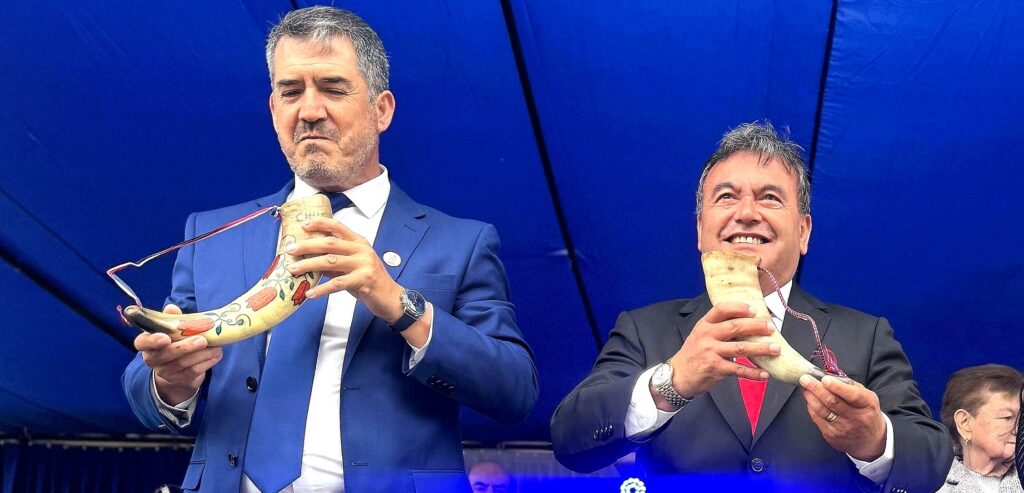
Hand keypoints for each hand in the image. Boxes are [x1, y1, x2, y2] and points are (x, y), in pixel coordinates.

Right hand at [134, 304, 222, 405]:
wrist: (179, 370)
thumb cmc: (174, 342)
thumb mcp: (171, 329)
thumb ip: (171, 318)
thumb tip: (172, 308)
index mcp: (147, 344)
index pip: (142, 342)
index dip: (152, 340)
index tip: (165, 338)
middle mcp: (153, 360)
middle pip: (166, 355)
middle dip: (185, 347)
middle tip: (201, 340)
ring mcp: (167, 372)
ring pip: (183, 364)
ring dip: (202, 354)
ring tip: (215, 345)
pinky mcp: (182, 380)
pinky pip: (195, 371)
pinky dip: (208, 361)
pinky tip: (216, 353)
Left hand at [285, 217, 403, 320]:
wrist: (390, 297)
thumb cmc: (369, 281)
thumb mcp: (351, 266)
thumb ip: (334, 261)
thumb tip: (308, 259)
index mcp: (359, 242)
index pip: (338, 227)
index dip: (320, 223)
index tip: (303, 225)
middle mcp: (362, 250)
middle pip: (330, 243)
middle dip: (307, 246)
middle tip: (290, 250)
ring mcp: (364, 264)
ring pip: (331, 261)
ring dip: (309, 265)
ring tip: (293, 270)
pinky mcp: (364, 280)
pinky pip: (338, 283)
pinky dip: (322, 288)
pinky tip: (310, 293)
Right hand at [661, 302, 780, 405]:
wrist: (678, 375)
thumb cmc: (694, 354)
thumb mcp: (701, 336)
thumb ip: (719, 329)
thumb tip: (748, 325)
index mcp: (704, 324)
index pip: (721, 309)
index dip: (739, 308)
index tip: (754, 310)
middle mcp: (706, 336)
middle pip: (734, 327)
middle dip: (756, 327)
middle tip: (771, 328)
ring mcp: (710, 352)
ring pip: (740, 348)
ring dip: (760, 349)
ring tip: (775, 349)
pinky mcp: (715, 368)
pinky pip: (738, 369)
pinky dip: (753, 373)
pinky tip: (764, 374)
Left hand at [799, 374, 886, 460]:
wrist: (871, 440)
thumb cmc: (866, 412)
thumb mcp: (866, 396)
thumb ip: (849, 385)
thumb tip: (829, 375)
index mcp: (867, 404)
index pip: (853, 395)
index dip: (837, 387)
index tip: (825, 379)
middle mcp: (856, 418)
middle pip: (833, 402)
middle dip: (816, 389)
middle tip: (805, 379)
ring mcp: (843, 428)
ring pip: (822, 410)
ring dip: (811, 397)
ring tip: (805, 388)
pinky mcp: (832, 435)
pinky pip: (817, 419)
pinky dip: (811, 407)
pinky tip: (810, 400)